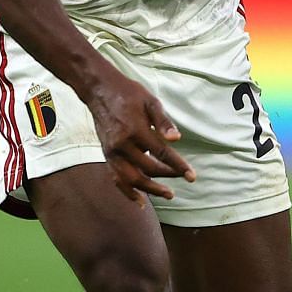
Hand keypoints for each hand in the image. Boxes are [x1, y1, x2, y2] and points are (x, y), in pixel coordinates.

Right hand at [82, 69, 194, 204]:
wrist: (100, 91)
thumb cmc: (129, 94)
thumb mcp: (151, 102)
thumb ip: (163, 122)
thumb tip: (176, 139)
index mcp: (135, 130)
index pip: (161, 153)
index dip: (178, 166)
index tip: (192, 176)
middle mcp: (121, 145)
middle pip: (148, 169)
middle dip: (168, 176)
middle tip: (183, 178)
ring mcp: (111, 153)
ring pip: (131, 179)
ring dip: (150, 190)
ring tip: (168, 194)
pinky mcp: (106, 155)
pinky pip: (116, 179)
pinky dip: (128, 192)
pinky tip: (140, 201)